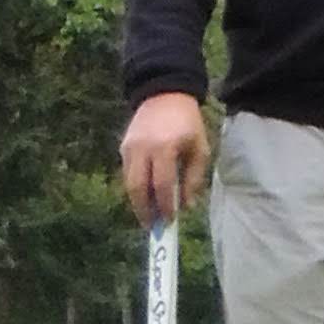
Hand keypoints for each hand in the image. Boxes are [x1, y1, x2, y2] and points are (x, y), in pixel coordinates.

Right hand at [120, 95, 209, 224]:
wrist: (165, 96)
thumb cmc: (188, 124)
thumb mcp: (200, 149)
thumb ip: (193, 179)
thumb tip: (186, 207)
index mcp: (165, 147)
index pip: (162, 184)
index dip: (165, 206)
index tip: (170, 221)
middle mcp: (142, 148)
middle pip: (138, 188)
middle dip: (145, 211)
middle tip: (153, 227)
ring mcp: (129, 147)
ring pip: (129, 183)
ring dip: (138, 203)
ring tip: (149, 217)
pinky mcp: (123, 147)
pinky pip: (127, 173)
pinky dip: (135, 188)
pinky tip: (145, 198)